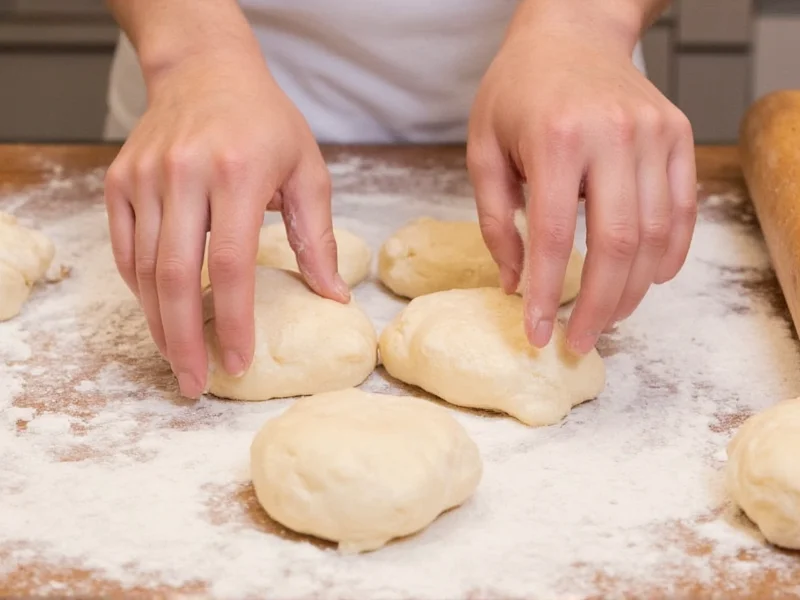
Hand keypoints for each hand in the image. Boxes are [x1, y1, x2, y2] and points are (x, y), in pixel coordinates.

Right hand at [104, 48, 347, 397]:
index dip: (234, 322)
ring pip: (144, 270)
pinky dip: (140, 289)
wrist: (205, 70)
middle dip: (183, 341)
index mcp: (238, 173)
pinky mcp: (120, 181)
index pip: (232, 265)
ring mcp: (145, 178)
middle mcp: (184, 174)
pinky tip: (160, 314)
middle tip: (193, 384)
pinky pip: (125, 250)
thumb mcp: (308, 170)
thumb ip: (318, 238)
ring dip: (159, 324)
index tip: (237, 363)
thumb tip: (334, 297)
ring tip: (177, 360)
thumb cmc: (265, 122)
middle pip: (175, 277)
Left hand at [467, 0, 696, 353]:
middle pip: (617, 243)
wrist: (571, 33)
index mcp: (556, 138)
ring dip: (632, 289)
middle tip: (581, 341)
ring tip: (608, 316)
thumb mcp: (483, 149)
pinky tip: (645, 280)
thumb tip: (515, 284)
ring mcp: (654, 134)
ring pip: (655, 234)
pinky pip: (683, 210)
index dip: (546, 294)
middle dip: (599, 305)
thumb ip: (495, 220)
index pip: (552, 236)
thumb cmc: (517, 91)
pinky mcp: (678, 137)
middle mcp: (613, 135)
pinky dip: (669, 255)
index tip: (538, 333)